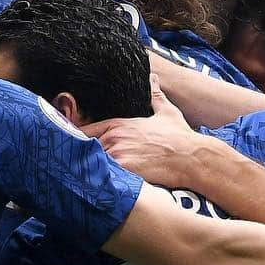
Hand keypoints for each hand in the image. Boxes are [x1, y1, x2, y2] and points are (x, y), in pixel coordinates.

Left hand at [84, 75, 200, 183]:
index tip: (73, 147)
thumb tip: (153, 78)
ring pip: (90, 164)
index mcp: (118, 124)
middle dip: (81, 157)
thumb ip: (155, 95)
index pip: (85, 131)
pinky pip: (102, 177)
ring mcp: (117, 154)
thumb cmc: (180, 136)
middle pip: (83, 149)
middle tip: (76, 167)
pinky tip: (98, 187)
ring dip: (88, 171)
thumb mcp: (167, 112)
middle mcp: (114, 138)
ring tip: (86, 179)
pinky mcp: (124, 170)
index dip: (77, 140)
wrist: (191, 157)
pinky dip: (99, 181)